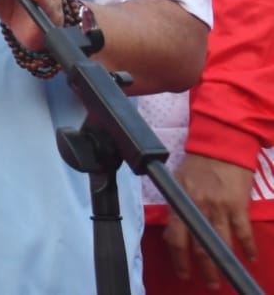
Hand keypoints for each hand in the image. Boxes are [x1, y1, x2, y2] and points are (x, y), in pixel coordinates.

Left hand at [165, 152, 257, 286]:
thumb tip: (174, 232)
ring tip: (227, 277)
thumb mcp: (179, 183)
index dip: (179, 258)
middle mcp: (199, 207)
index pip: (176, 237)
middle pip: (200, 246)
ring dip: (225, 263)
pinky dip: (249, 246)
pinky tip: (251, 257)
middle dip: (205, 269)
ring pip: (222, 243)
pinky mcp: (238, 204)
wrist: (220, 145)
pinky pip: (243, 232)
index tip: (184, 273)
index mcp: (181, 202)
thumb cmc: (198, 164)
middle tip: (210, 285)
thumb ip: (178, 207)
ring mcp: (220, 207)